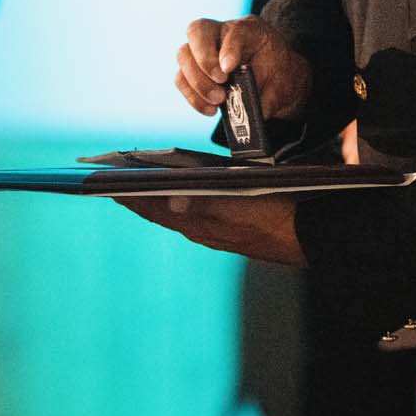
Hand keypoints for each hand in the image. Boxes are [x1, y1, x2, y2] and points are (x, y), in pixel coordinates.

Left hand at [118, 193, 306, 265]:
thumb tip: (173, 202)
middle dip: (135, 194)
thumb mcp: (243, 203)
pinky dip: (179, 201)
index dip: (126, 193)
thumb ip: (207, 203)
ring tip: (136, 182)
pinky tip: (181, 192)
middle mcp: (202, 230)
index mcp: (199, 223)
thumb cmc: (279, 215)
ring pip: (175, 213)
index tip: (100, 182)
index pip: (151, 206)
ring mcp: (216, 231)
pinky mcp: (231, 229)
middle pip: (158, 210)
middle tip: (110, 179)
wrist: (315, 236)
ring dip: (155, 198)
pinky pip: (194, 214)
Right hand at [174, 15, 312, 118]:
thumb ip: (265, 95)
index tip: (229, 68)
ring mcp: (203, 50)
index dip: (230, 48)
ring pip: (184, 55)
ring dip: (196, 81)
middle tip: (221, 83)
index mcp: (249, 29)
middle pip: (198, 31)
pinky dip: (192, 96)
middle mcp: (222, 33)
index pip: (235, 30)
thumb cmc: (279, 79)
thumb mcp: (283, 84)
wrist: (275, 84)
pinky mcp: (193, 70)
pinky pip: (181, 79)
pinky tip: (211, 109)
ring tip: (218, 101)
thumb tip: (245, 107)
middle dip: (205, 60)